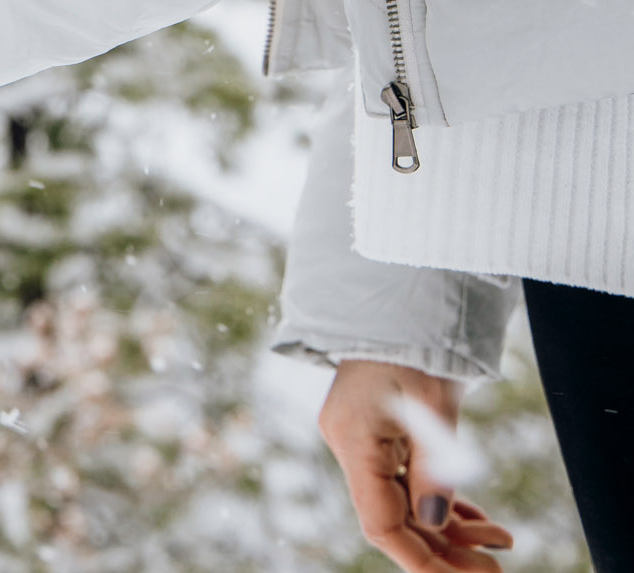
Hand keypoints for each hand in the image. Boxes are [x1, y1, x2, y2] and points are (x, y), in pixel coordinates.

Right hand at [318, 359, 513, 571]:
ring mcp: (360, 441)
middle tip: (494, 569)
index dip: (419, 559)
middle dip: (443, 550)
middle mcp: (349, 447)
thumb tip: (437, 525)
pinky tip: (475, 519)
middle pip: (393, 519)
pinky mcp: (375, 434)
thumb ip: (435, 470)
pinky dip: (439, 503)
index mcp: (354, 443)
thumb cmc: (414, 347)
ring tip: (501, 540)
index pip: (380, 523)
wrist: (398, 304)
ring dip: (449, 529)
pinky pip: (404, 482)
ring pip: (402, 504)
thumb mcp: (434, 408)